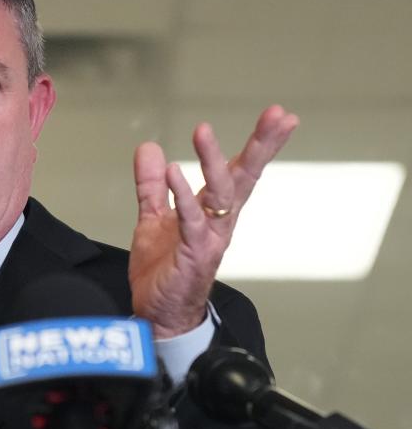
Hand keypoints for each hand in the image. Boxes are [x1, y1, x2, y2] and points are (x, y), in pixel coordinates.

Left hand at [129, 105, 298, 337]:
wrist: (157, 313)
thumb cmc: (164, 270)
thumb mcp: (154, 219)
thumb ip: (152, 186)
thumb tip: (149, 148)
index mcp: (213, 211)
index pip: (239, 171)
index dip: (259, 144)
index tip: (280, 115)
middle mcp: (219, 222)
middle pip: (244, 178)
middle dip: (261, 146)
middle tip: (277, 115)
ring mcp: (209, 238)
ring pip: (219, 194)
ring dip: (212, 161)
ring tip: (204, 131)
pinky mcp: (193, 253)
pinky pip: (191, 220)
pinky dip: (182, 196)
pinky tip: (173, 171)